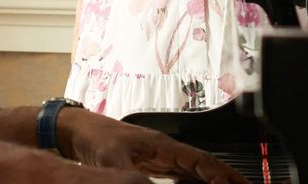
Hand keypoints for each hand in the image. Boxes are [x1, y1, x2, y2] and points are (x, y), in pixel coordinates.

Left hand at [58, 109, 251, 183]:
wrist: (78, 129)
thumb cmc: (95, 137)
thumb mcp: (114, 162)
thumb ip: (132, 177)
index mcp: (163, 144)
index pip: (200, 160)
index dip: (220, 174)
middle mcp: (166, 149)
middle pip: (205, 164)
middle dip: (228, 176)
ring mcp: (160, 156)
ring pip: (196, 169)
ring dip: (215, 180)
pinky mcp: (152, 163)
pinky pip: (183, 174)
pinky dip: (198, 181)